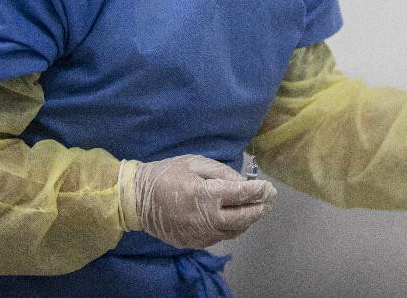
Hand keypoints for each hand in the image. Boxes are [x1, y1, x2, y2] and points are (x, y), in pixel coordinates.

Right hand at [131, 154, 276, 248]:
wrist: (136, 199)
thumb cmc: (167, 174)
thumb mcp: (195, 163)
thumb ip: (222, 173)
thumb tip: (243, 183)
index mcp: (204, 194)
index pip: (240, 195)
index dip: (259, 191)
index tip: (269, 187)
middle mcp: (203, 218)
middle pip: (242, 217)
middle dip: (260, 209)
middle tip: (270, 201)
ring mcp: (197, 234)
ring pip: (233, 231)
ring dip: (248, 221)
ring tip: (258, 210)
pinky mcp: (191, 242)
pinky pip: (219, 238)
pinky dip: (232, 229)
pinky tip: (237, 219)